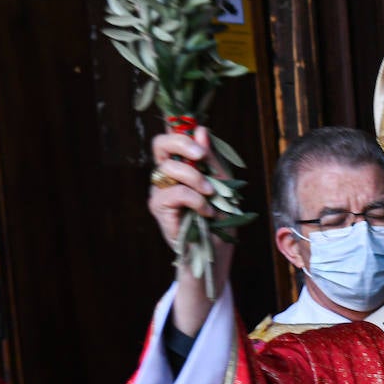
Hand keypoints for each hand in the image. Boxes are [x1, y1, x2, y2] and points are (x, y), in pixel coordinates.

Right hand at [148, 126, 234, 335]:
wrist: (215, 255)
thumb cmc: (220, 218)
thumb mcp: (224, 184)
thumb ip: (212, 159)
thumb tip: (201, 129)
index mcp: (180, 166)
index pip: (171, 137)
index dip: (181, 128)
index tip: (201, 132)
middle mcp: (165, 176)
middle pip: (160, 144)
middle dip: (182, 143)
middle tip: (202, 155)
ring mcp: (159, 193)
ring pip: (168, 169)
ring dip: (195, 178)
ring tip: (211, 194)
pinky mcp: (159, 211)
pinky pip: (174, 194)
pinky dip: (195, 199)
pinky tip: (207, 212)